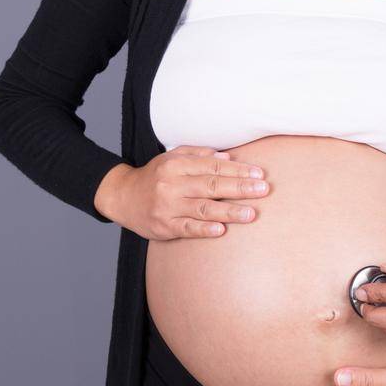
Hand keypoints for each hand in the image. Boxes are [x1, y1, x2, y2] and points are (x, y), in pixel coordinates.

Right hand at [94, 147, 269, 239]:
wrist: (122, 196)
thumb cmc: (154, 176)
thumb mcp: (172, 158)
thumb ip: (199, 155)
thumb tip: (227, 158)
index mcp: (177, 164)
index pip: (213, 166)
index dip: (237, 170)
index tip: (258, 174)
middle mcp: (172, 184)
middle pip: (212, 185)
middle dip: (240, 188)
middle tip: (263, 190)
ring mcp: (168, 206)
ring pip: (203, 208)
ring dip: (229, 211)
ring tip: (251, 213)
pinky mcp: (164, 226)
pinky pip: (187, 228)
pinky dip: (204, 229)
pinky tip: (221, 230)